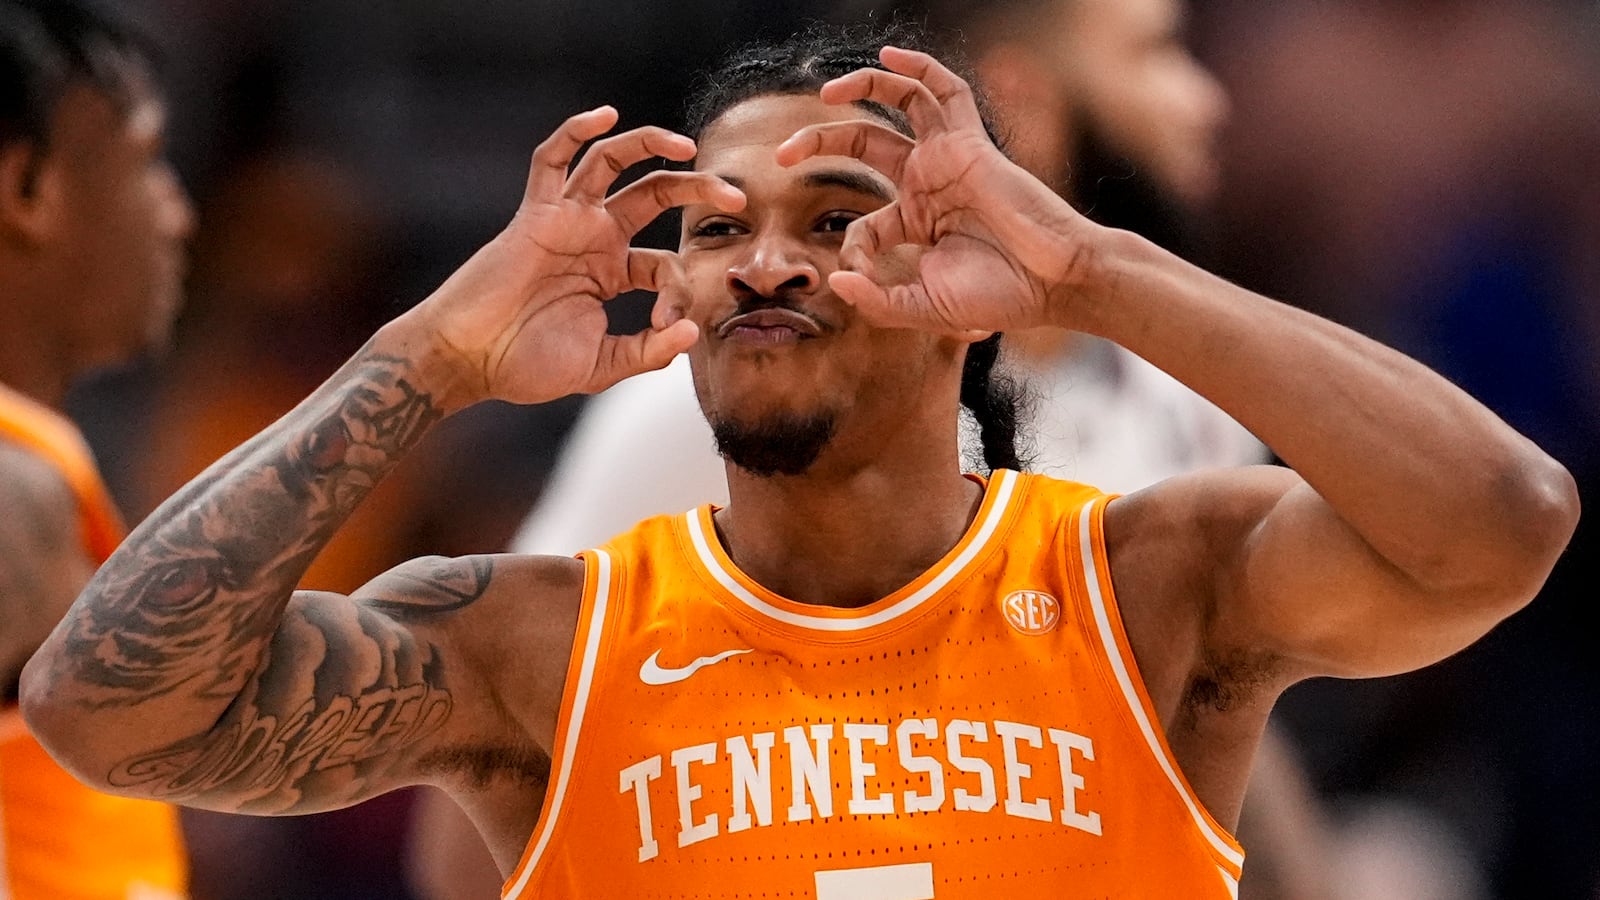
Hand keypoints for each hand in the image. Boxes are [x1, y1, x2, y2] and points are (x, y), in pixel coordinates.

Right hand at [414, 107, 744, 404]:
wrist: (469, 361)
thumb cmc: (527, 365)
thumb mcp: (602, 365)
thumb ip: (647, 350)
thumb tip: (691, 331)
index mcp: (612, 273)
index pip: (666, 265)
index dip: (680, 291)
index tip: (670, 325)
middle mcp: (595, 238)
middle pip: (657, 195)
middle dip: (699, 190)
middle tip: (738, 198)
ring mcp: (566, 221)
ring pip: (612, 162)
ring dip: (650, 145)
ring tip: (688, 146)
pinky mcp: (535, 213)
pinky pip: (551, 159)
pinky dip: (574, 131)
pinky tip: (605, 115)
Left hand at [776, 47, 1094, 336]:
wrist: (1054, 282)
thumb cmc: (1001, 296)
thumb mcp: (926, 309)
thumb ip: (878, 302)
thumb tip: (836, 281)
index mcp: (916, 223)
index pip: (863, 226)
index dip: (850, 249)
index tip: (854, 273)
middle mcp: (927, 184)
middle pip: (862, 144)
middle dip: (819, 142)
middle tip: (782, 154)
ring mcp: (947, 159)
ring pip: (899, 103)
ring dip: (861, 89)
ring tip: (825, 94)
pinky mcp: (969, 144)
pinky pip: (944, 91)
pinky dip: (919, 68)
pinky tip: (888, 56)